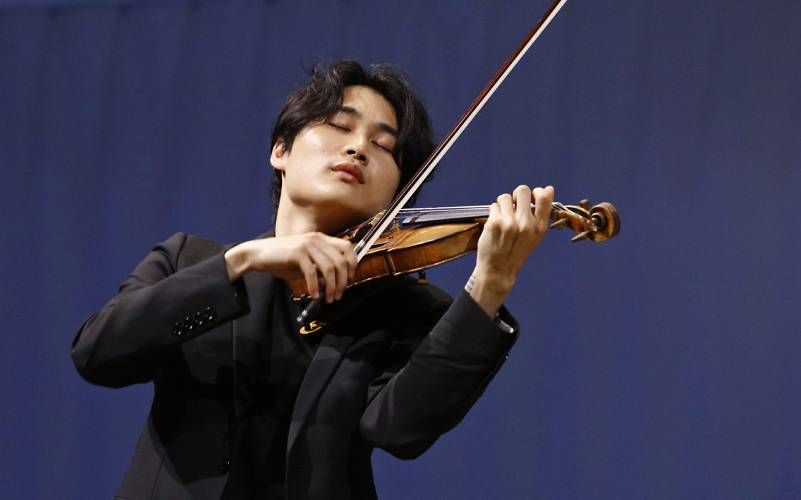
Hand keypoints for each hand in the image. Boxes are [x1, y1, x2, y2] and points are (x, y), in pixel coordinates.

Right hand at [225, 233, 356, 302]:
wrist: (258, 254)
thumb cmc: (282, 260)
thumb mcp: (305, 263)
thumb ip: (320, 269)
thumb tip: (333, 283)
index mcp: (321, 238)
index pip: (347, 247)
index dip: (353, 264)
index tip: (349, 279)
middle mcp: (317, 239)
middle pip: (341, 261)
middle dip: (343, 282)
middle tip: (337, 295)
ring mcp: (307, 244)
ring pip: (330, 268)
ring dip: (331, 287)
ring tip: (328, 298)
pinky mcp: (297, 253)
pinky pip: (313, 273)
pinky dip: (315, 286)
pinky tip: (313, 295)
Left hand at [469, 185, 554, 315]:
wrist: (498, 269)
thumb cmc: (517, 251)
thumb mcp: (535, 236)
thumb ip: (541, 214)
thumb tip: (548, 188)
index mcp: (539, 227)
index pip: (543, 197)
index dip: (536, 192)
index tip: (530, 199)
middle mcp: (526, 224)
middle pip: (522, 190)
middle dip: (516, 196)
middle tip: (513, 207)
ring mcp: (510, 223)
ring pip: (505, 197)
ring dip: (503, 205)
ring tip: (503, 218)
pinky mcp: (494, 223)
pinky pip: (494, 206)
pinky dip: (494, 212)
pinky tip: (495, 224)